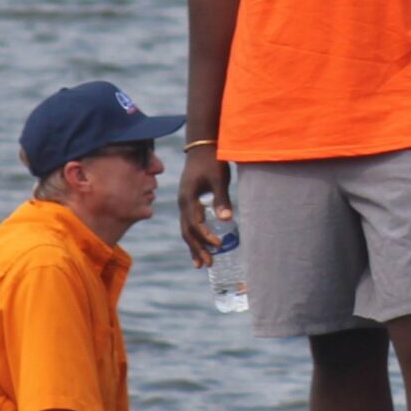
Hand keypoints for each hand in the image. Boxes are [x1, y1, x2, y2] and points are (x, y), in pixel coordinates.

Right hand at [176, 150, 232, 267]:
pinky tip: (201, 247)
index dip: (206, 236)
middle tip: (209, 264)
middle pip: (187, 231)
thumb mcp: (219, 178)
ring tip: (201, 264)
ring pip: (186, 230)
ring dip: (194, 247)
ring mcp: (184, 203)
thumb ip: (222, 198)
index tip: (219, 245)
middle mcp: (182, 203)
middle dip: (197, 248)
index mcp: (188, 198)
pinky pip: (189, 224)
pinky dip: (194, 237)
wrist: (202, 146)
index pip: (195, 224)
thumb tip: (227, 220)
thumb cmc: (212, 161)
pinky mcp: (189, 202)